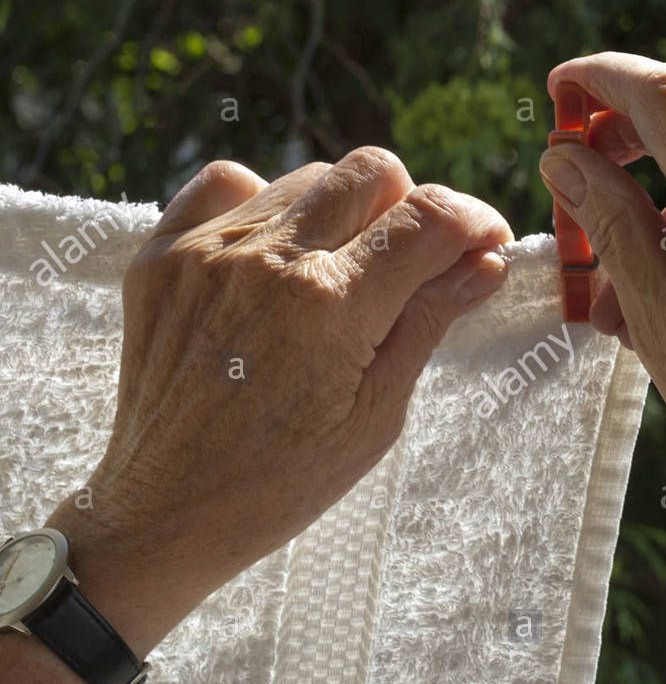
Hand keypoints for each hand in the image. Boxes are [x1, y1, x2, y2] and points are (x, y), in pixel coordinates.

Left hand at [50, 147, 511, 651]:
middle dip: (412, 210)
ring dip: (343, 212)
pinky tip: (274, 257)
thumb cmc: (284, 481)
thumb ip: (430, 322)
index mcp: (332, 305)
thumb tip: (486, 264)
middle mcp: (268, 259)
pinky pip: (229, 183)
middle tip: (412, 265)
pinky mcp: (161, 253)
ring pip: (309, 177)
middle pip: (374, 171)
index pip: (429, 217)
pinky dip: (265, 206)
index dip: (475, 221)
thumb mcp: (378, 413)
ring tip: (339, 273)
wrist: (166, 512)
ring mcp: (208, 250)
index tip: (485, 244)